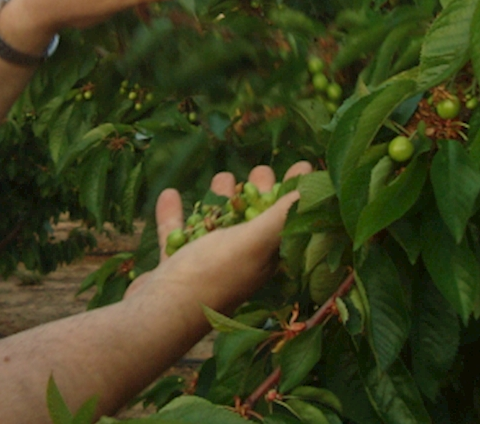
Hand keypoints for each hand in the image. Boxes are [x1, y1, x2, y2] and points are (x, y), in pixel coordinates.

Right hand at [128, 161, 312, 315]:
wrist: (160, 313)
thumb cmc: (212, 275)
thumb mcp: (254, 241)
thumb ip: (282, 215)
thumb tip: (319, 192)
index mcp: (263, 258)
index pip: (287, 220)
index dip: (296, 194)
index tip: (303, 166)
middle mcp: (239, 262)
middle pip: (254, 222)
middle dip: (258, 194)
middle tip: (260, 170)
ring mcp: (205, 266)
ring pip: (217, 226)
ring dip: (220, 200)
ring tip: (221, 177)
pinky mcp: (176, 268)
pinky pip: (177, 235)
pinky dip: (176, 215)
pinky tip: (170, 195)